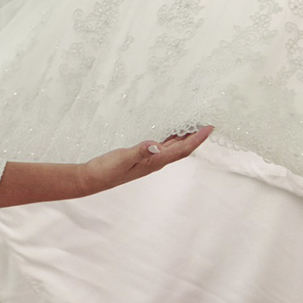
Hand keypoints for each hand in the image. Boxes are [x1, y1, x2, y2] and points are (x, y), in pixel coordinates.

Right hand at [76, 125, 214, 196]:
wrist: (92, 179)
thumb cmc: (106, 170)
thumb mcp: (122, 158)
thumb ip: (140, 152)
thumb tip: (157, 145)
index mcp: (154, 162)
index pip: (182, 150)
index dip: (197, 139)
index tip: (209, 127)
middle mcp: (155, 162)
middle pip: (182, 149)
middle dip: (196, 137)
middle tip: (207, 123)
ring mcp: (149, 160)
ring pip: (173, 148)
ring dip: (186, 137)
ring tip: (195, 125)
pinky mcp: (142, 157)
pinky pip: (163, 146)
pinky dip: (172, 138)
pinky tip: (172, 132)